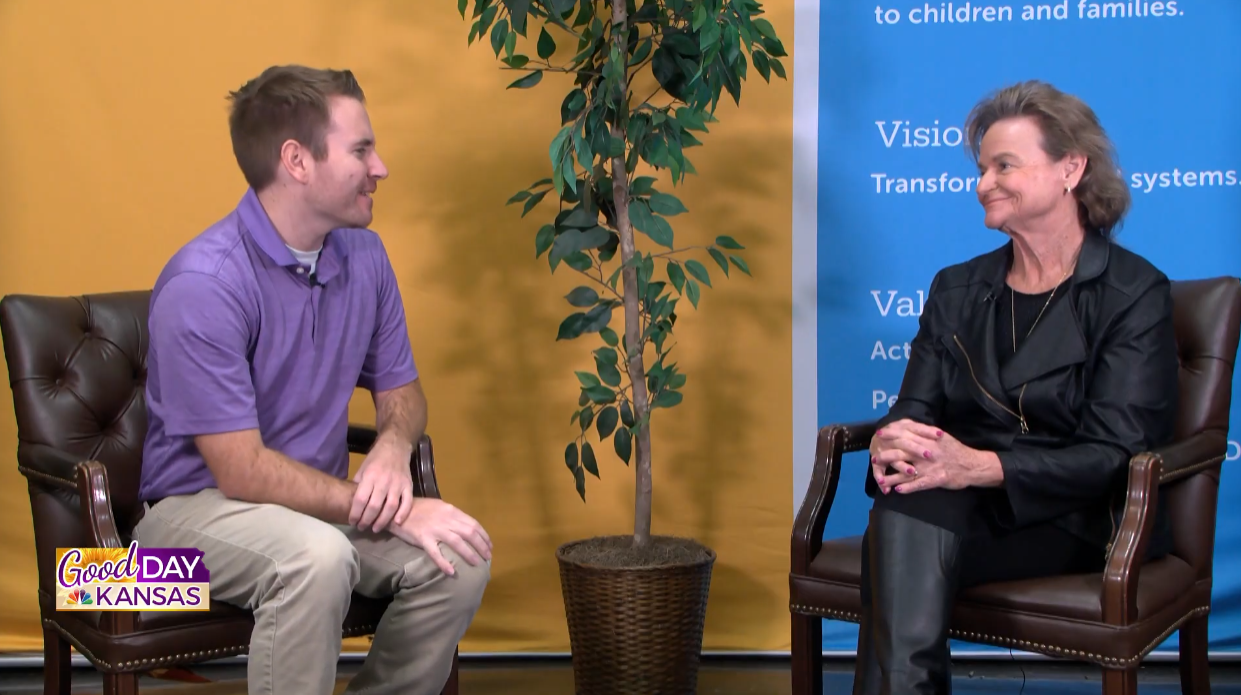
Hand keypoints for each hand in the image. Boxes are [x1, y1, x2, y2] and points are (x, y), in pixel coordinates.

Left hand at [350, 440, 414, 532]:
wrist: (396, 447)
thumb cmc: (376, 459)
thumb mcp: (362, 468)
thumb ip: (358, 485)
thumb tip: (351, 503)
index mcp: (370, 476)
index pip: (360, 499)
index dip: (355, 513)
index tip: (352, 522)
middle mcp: (384, 481)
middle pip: (374, 506)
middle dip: (366, 520)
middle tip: (362, 527)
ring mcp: (398, 484)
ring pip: (390, 507)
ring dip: (382, 521)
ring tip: (375, 529)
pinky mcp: (408, 486)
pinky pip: (407, 502)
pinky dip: (403, 513)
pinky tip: (396, 523)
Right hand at [390, 498, 492, 575]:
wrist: (397, 509)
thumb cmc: (419, 508)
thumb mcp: (439, 507)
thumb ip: (452, 516)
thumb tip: (466, 527)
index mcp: (451, 511)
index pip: (473, 524)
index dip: (484, 536)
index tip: (489, 546)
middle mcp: (446, 519)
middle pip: (469, 533)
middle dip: (481, 546)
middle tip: (487, 557)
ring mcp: (435, 529)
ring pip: (457, 542)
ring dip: (469, 554)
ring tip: (476, 564)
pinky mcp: (423, 538)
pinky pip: (435, 553)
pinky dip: (444, 563)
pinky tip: (451, 572)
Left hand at [870, 420, 1002, 493]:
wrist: (973, 465)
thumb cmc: (956, 451)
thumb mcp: (942, 437)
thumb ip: (926, 433)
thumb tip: (910, 426)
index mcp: (929, 439)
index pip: (907, 435)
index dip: (892, 434)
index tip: (880, 433)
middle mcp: (928, 452)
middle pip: (903, 453)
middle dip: (887, 456)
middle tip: (874, 459)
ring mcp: (931, 466)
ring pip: (908, 471)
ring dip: (892, 476)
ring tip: (880, 480)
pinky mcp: (936, 479)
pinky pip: (919, 484)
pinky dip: (908, 487)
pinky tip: (898, 490)